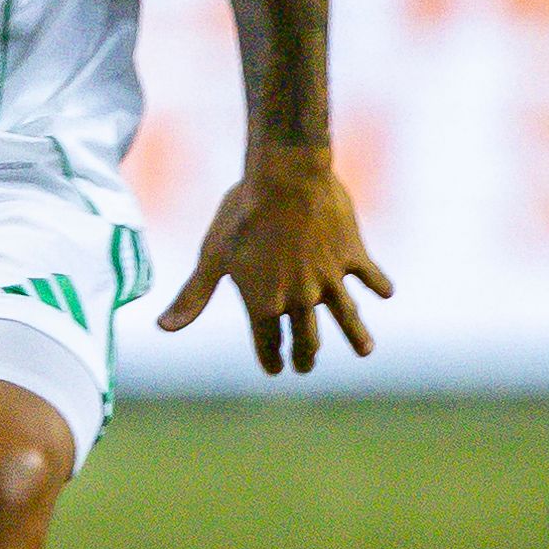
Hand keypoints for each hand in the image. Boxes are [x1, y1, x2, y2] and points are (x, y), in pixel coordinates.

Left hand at [160, 149, 392, 374]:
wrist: (286, 180)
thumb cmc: (241, 216)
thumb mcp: (212, 256)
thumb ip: (193, 296)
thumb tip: (164, 328)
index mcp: (264, 302)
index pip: (268, 342)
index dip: (271, 357)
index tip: (276, 369)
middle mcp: (300, 298)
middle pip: (307, 336)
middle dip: (307, 354)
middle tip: (307, 365)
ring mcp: (330, 279)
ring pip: (347, 316)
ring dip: (355, 334)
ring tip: (365, 350)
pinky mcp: (352, 255)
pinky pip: (370, 276)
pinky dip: (379, 285)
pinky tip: (385, 292)